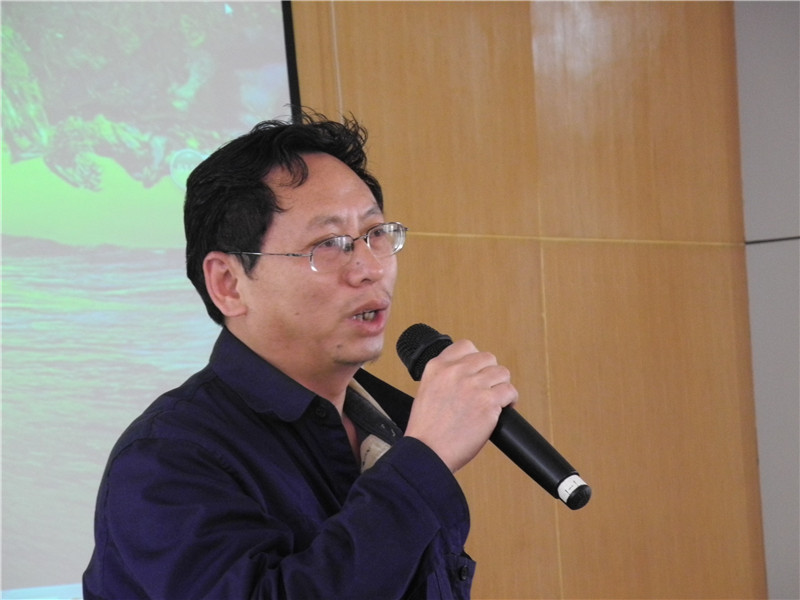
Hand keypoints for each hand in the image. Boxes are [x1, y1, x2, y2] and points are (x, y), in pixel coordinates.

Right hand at [404, 339, 517, 472]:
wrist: (427, 452)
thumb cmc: (426, 430)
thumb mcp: (426, 391)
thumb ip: (445, 378)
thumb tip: (467, 375)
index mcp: (438, 367)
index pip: (466, 346)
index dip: (476, 359)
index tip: (477, 371)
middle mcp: (456, 372)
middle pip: (488, 358)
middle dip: (490, 373)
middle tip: (488, 388)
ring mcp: (473, 386)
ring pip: (502, 372)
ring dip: (502, 385)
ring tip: (497, 399)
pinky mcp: (488, 403)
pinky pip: (510, 391)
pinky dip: (510, 400)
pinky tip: (503, 409)